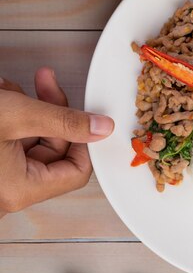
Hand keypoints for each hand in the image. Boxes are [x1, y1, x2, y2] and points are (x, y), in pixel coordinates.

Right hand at [0, 68, 113, 216]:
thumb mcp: (18, 116)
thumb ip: (65, 121)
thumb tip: (103, 127)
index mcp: (20, 190)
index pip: (76, 171)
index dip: (86, 140)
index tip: (86, 115)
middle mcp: (9, 190)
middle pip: (54, 150)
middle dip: (50, 111)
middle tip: (46, 82)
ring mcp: (0, 178)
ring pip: (32, 140)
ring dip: (28, 109)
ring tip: (10, 90)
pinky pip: (13, 140)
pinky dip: (13, 116)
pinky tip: (3, 95)